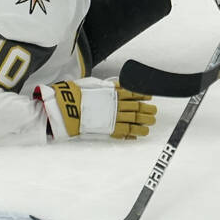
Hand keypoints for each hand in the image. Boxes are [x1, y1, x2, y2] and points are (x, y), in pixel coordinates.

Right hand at [35, 78, 156, 140]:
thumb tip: (118, 84)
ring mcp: (113, 117)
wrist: (65, 109)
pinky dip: (133, 133)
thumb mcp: (92, 84)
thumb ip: (107, 86)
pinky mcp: (108, 129)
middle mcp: (115, 105)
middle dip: (147, 110)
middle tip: (154, 112)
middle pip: (136, 107)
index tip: (150, 96)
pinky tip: (139, 134)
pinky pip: (124, 132)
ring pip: (134, 120)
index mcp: (112, 92)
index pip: (133, 92)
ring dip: (144, 122)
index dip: (143, 94)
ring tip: (151, 123)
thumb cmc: (76, 95)